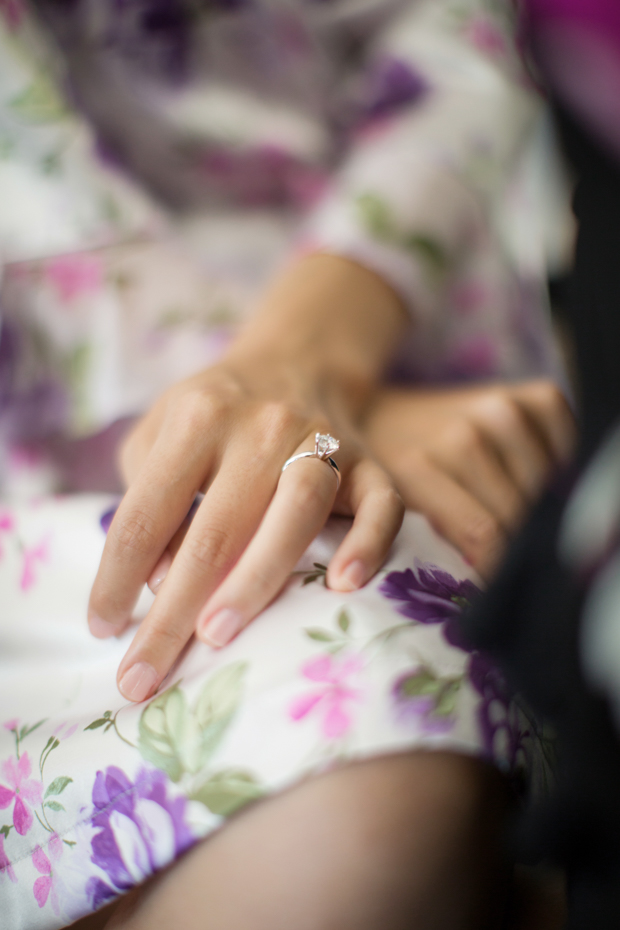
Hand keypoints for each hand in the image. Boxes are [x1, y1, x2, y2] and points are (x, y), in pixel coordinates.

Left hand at [87, 255, 405, 702]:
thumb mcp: (163, 435)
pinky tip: (343, 585)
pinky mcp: (370, 463)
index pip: (145, 513)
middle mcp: (259, 427)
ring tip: (216, 636)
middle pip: (213, 530)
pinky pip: (379, 505)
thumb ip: (152, 501)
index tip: (103, 630)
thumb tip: (160, 582)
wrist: (297, 361)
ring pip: (294, 515)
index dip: (116, 578)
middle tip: (144, 677)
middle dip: (173, 612)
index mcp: (197, 418)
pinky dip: (367, 543)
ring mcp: (321, 441)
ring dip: (254, 579)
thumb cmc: (217, 413)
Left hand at [363, 380, 574, 577]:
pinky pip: (569, 442)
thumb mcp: (394, 513)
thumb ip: (434, 543)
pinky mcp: (532, 396)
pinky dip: (561, 462)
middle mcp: (465, 435)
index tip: (499, 581)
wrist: (381, 414)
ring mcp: (501, 410)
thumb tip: (489, 579)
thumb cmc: (390, 476)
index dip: (498, 566)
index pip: (485, 533)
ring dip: (539, 502)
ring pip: (548, 484)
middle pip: (520, 513)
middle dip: (518, 537)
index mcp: (420, 466)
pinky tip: (533, 472)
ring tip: (517, 508)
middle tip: (508, 546)